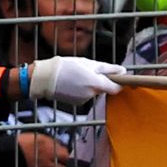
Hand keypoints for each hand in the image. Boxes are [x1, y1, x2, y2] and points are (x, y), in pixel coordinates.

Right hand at [17, 56, 140, 111]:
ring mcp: (83, 100)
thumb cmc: (66, 67)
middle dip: (100, 81)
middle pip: (103, 88)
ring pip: (93, 91)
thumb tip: (123, 71)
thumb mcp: (89, 63)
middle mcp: (91, 94)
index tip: (118, 77)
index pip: (116, 88)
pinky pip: (84, 95)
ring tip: (76, 75)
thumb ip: (108, 69)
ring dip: (89, 85)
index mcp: (97, 84)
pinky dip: (81, 90)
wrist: (43, 78)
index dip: (119, 83)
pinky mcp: (75, 103)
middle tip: (89, 71)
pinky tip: (71, 83)